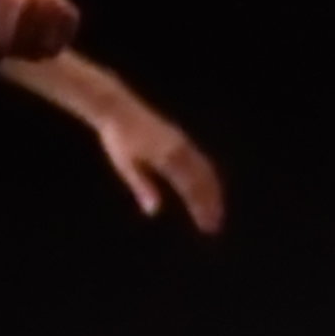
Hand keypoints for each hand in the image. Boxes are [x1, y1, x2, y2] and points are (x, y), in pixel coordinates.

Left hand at [0, 0, 80, 64]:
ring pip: (42, 51)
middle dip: (10, 53)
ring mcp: (58, 12)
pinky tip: (35, 40)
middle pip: (21, 49)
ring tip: (18, 44)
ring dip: (29, 53)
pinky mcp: (72, 17)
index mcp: (14, 1)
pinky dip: (47, 48)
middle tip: (3, 49)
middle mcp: (40, 6)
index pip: (2, 42)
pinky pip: (58, 46)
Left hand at [93, 105, 229, 232]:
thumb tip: (153, 211)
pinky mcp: (182, 140)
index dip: (201, 208)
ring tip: (216, 211)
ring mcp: (184, 143)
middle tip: (214, 225)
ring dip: (213, 192)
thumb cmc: (119, 139)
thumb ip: (142, 187)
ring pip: (207, 170)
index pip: (191, 187)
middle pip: (204, 180)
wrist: (120, 109)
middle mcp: (182, 150)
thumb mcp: (126, 165)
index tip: (207, 226)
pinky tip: (208, 188)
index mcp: (168, 157)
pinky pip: (202, 161)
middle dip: (212, 203)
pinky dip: (209, 178)